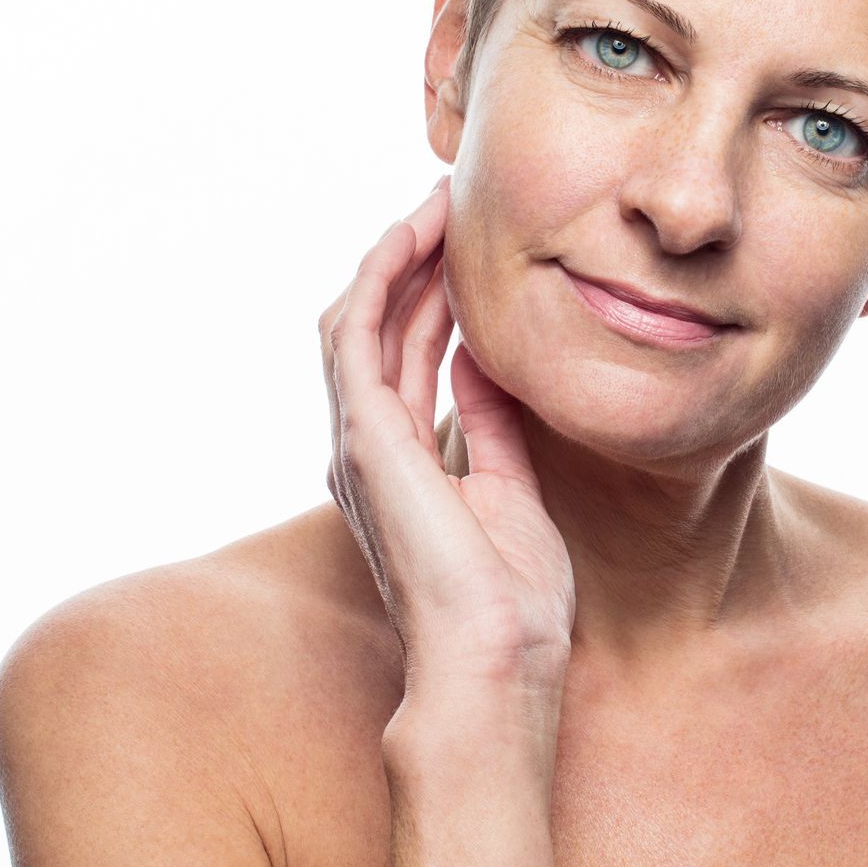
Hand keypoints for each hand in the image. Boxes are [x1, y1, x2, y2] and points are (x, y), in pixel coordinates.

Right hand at [320, 178, 575, 689]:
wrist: (496, 661)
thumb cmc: (510, 603)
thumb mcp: (510, 489)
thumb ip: (490, 424)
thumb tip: (485, 364)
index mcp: (399, 462)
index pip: (405, 353)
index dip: (429, 292)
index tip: (467, 244)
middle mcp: (366, 446)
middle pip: (379, 326)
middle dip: (413, 261)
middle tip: (452, 204)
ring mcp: (359, 441)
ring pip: (361, 320)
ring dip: (396, 257)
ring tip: (436, 205)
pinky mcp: (364, 437)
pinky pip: (357, 336)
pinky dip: (379, 279)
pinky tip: (408, 238)